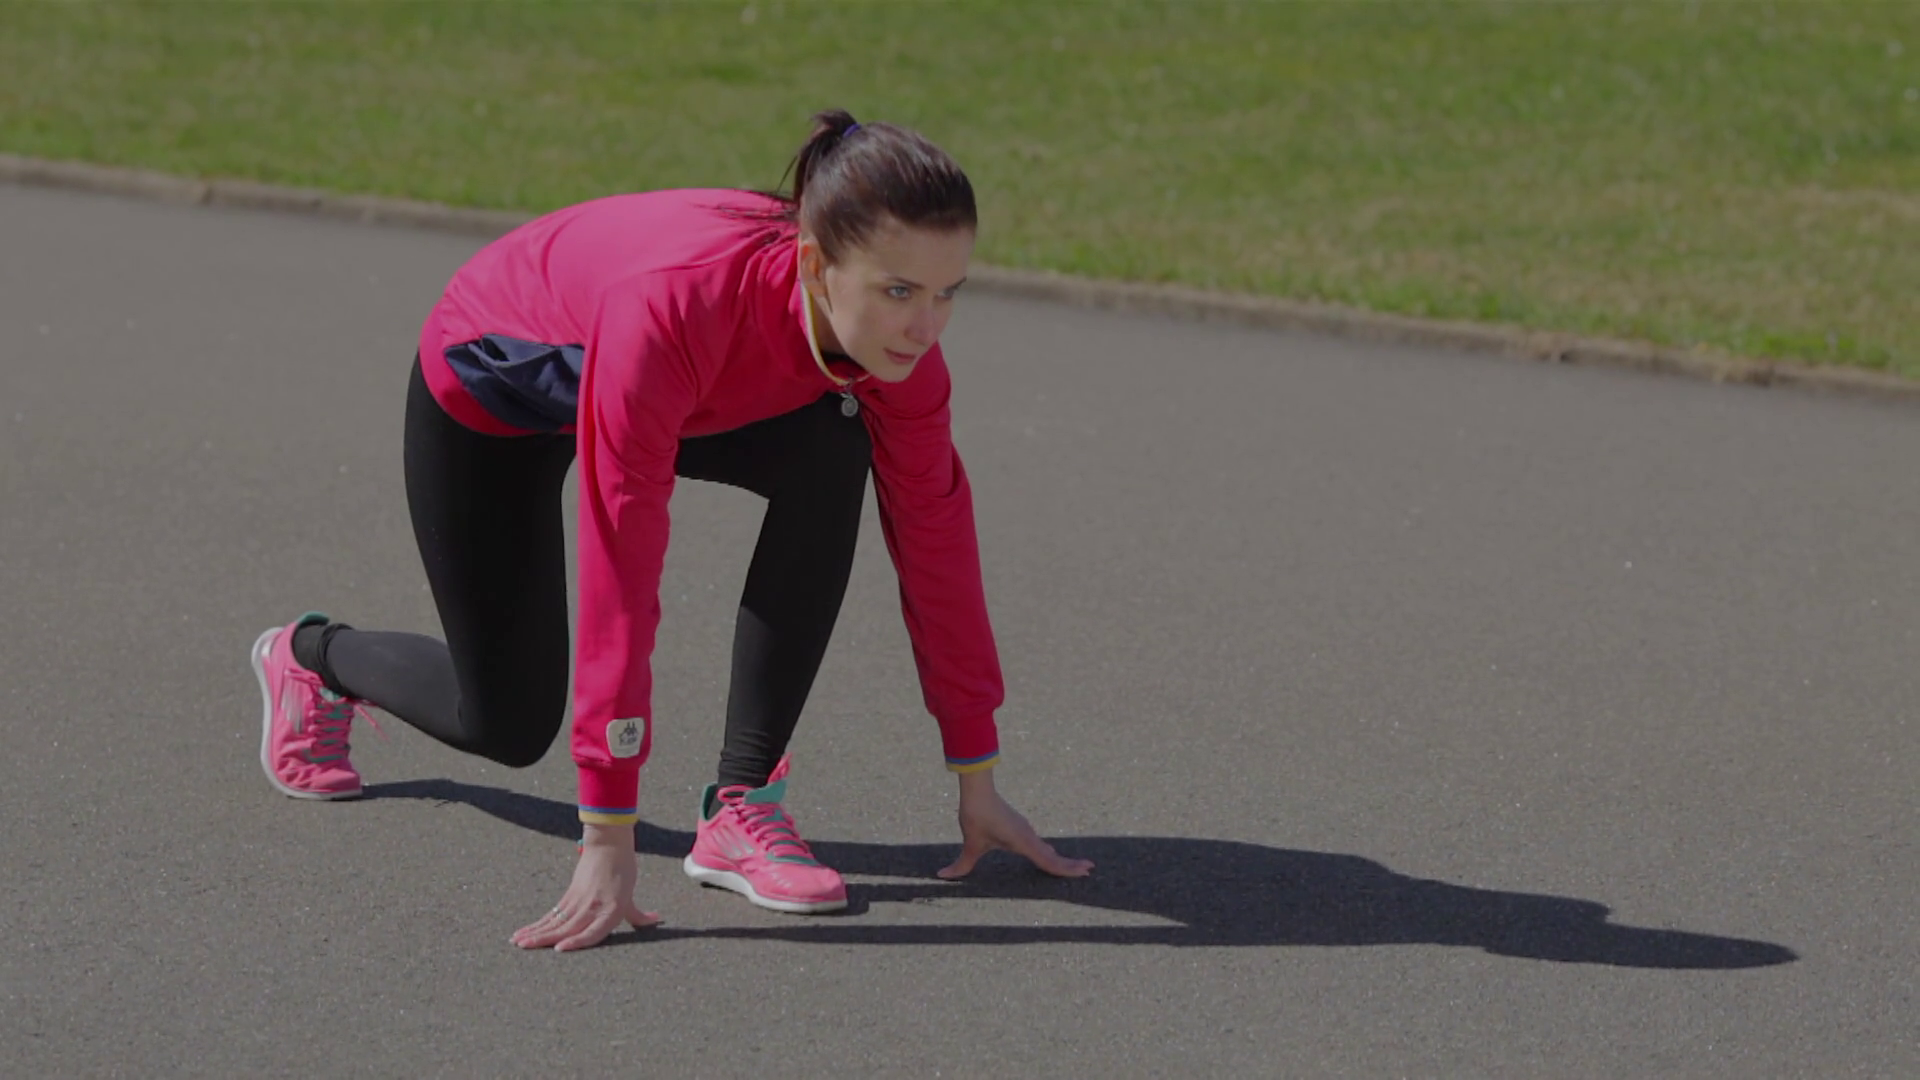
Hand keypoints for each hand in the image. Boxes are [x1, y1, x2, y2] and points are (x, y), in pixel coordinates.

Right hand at [511, 824, 661, 951]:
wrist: (609, 845)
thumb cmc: (623, 871)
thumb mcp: (630, 896)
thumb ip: (637, 915)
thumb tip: (656, 919)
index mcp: (611, 911)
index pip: (592, 932)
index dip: (576, 941)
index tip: (559, 948)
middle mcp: (593, 908)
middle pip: (566, 928)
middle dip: (544, 939)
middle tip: (525, 947)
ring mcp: (579, 902)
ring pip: (554, 921)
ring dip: (535, 933)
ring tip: (517, 941)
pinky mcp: (569, 896)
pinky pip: (552, 914)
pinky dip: (537, 924)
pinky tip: (524, 932)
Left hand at [937, 770, 1094, 879]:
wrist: (978, 790)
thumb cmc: (976, 816)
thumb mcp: (970, 844)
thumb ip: (961, 864)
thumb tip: (942, 876)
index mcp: (1022, 843)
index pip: (1049, 861)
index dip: (1067, 868)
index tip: (1085, 871)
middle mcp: (1028, 837)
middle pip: (1053, 856)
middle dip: (1071, 865)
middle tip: (1089, 870)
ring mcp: (1025, 831)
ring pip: (1046, 850)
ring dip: (1060, 859)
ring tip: (1075, 867)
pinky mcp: (1019, 827)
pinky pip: (1038, 844)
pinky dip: (1048, 852)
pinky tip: (1049, 854)